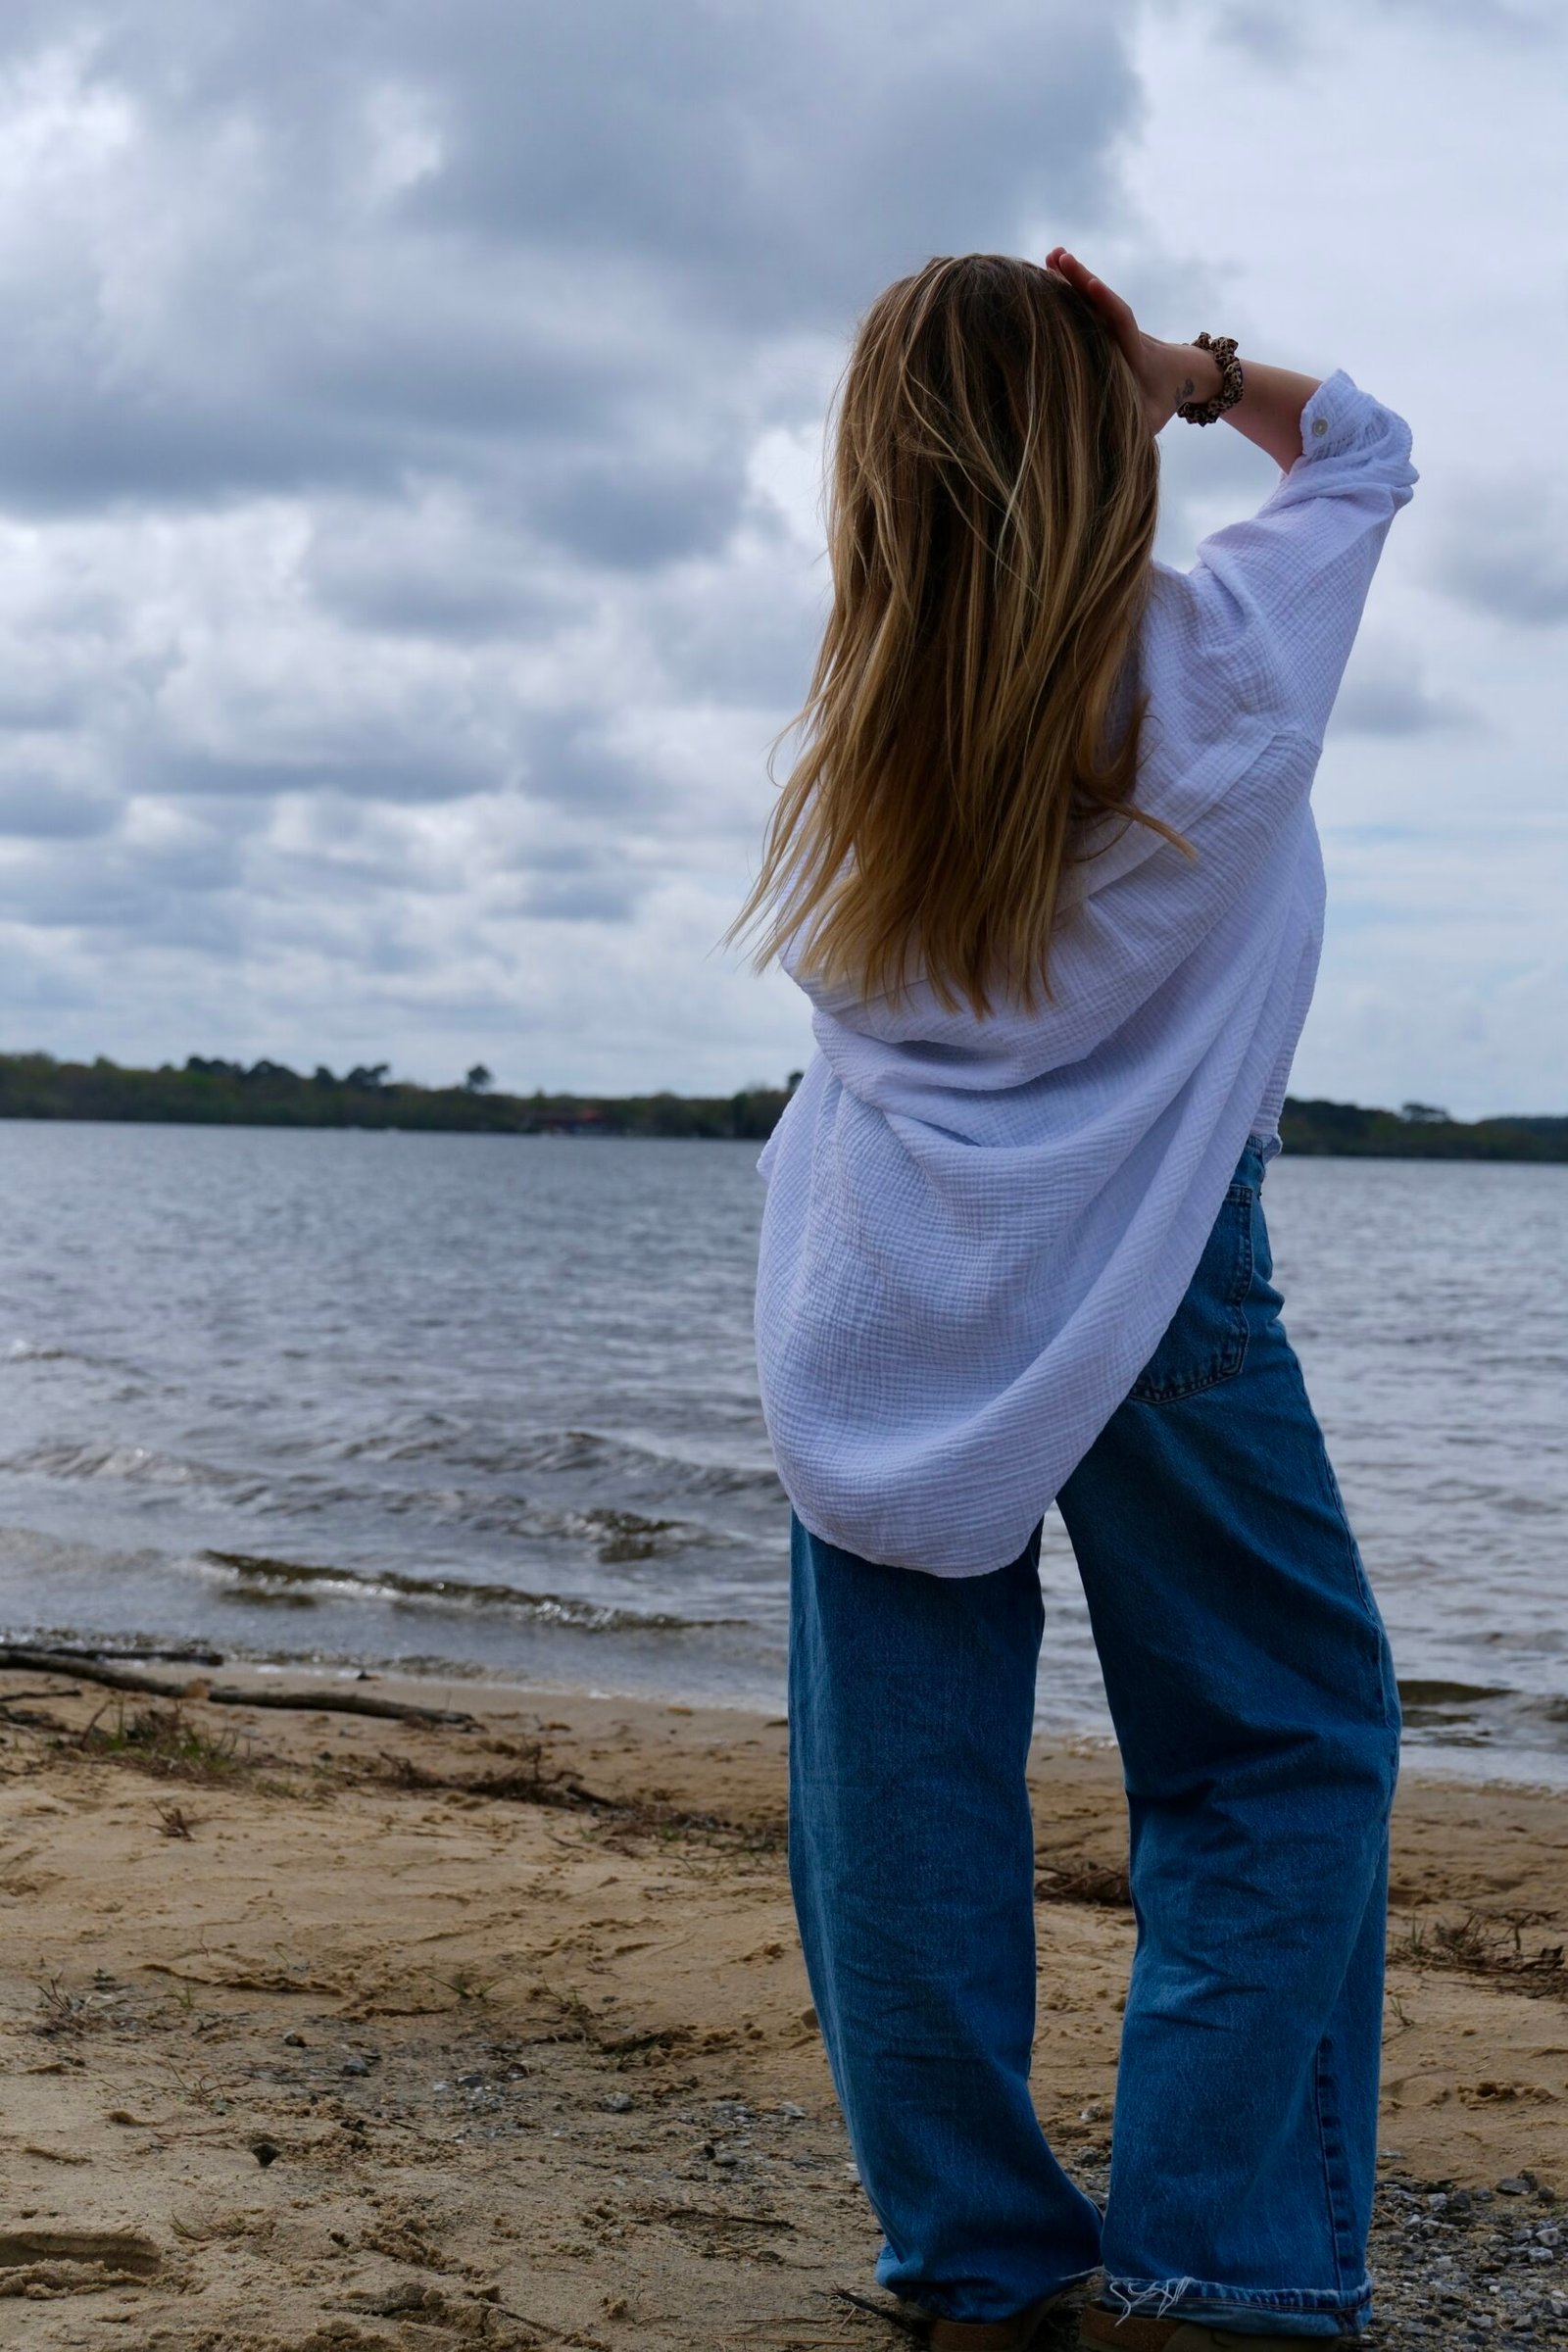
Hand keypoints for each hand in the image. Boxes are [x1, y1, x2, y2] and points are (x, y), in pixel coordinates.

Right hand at [1043, 248, 1220, 434]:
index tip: (1092, 284)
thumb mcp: (1153, 417)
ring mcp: (1112, 326)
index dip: (1106, 302)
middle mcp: (1123, 331)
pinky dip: (1069, 288)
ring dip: (1071, 277)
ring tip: (1049, 255)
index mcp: (1134, 350)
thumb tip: (1118, 445)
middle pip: (1101, 299)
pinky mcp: (1105, 325)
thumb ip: (1138, 427)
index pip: (1120, 320)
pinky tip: (1048, 273)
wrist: (1183, 374)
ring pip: (1090, 297)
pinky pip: (1085, 303)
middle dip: (1080, 278)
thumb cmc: (1164, 398)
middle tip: (1057, 257)